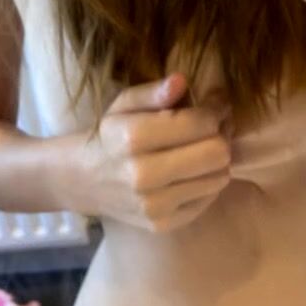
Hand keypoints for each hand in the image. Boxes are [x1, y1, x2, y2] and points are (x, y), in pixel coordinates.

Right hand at [71, 73, 231, 232]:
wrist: (83, 180)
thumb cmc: (110, 134)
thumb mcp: (125, 103)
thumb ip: (153, 92)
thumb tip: (181, 81)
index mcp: (134, 138)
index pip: (202, 123)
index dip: (217, 108)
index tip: (215, 102)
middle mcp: (145, 175)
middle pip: (217, 153)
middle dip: (222, 134)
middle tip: (216, 125)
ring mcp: (155, 206)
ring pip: (219, 177)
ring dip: (219, 158)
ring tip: (205, 146)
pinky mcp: (163, 225)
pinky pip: (209, 199)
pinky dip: (208, 181)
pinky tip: (194, 169)